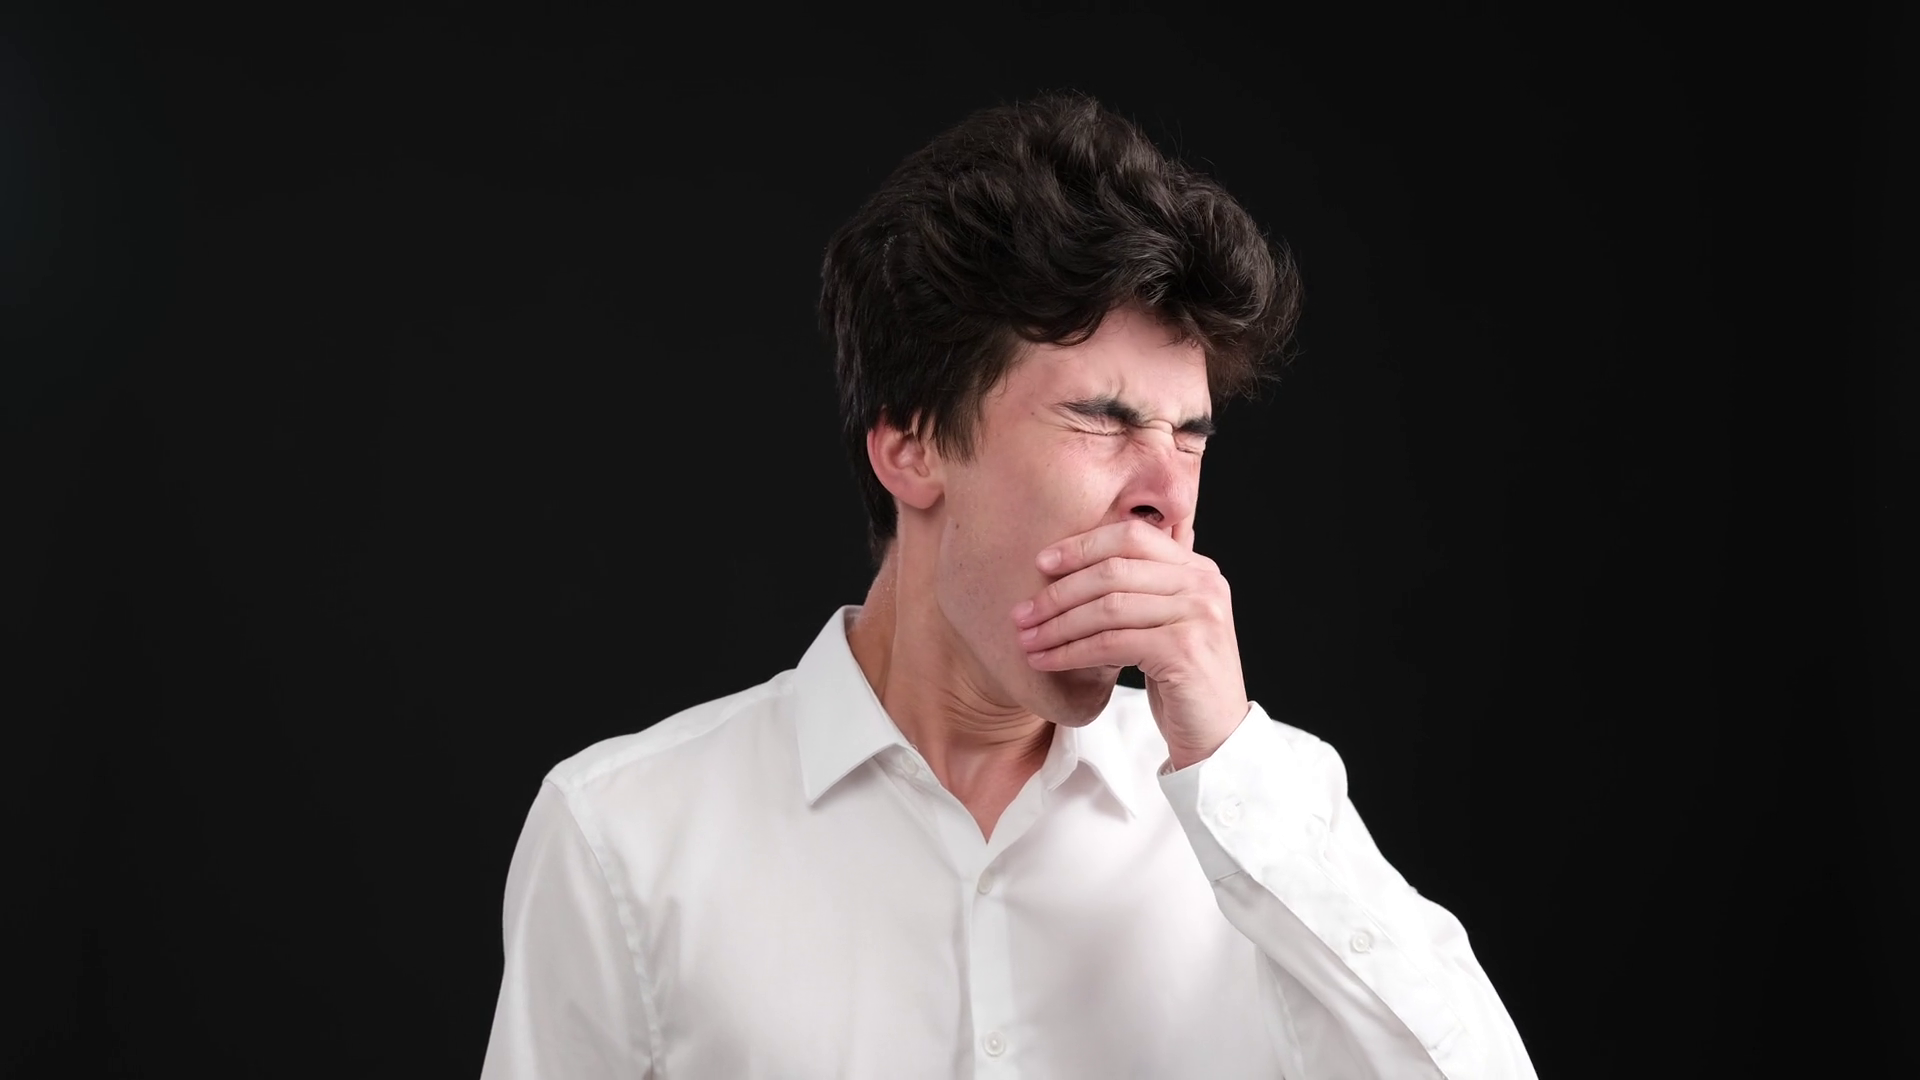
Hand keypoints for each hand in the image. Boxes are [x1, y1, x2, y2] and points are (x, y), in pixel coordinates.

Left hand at [1011, 519, 1250, 770]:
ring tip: (1028, 639)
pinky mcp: (1184, 650)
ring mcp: (1197, 615)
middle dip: (1059, 592)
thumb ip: (1137, 589)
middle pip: (1114, 570)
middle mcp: (1203, 583)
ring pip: (1108, 607)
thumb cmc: (1180, 677)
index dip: (1081, 545)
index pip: (1131, 536)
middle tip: (1022, 612)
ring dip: (1058, 625)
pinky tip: (1047, 660)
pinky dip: (1072, 651)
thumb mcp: (1162, 622)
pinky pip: (1111, 643)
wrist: (1215, 733)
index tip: (1041, 562)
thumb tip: (1066, 565)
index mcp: (1197, 568)